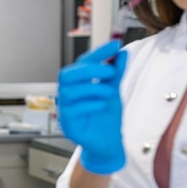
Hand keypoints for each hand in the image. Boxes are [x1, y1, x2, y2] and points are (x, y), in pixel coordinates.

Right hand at [57, 40, 127, 174]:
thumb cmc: (107, 117)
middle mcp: (68, 95)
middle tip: (110, 72)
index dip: (97, 53)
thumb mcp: (114, 92)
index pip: (82, 62)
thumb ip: (116, 74)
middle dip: (89, 70)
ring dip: (93, 88)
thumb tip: (121, 53)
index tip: (115, 45)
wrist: (108, 142)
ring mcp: (65, 109)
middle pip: (67, 74)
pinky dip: (91, 104)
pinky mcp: (67, 124)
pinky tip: (103, 106)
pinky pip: (73, 110)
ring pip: (70, 92)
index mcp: (78, 84)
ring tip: (110, 93)